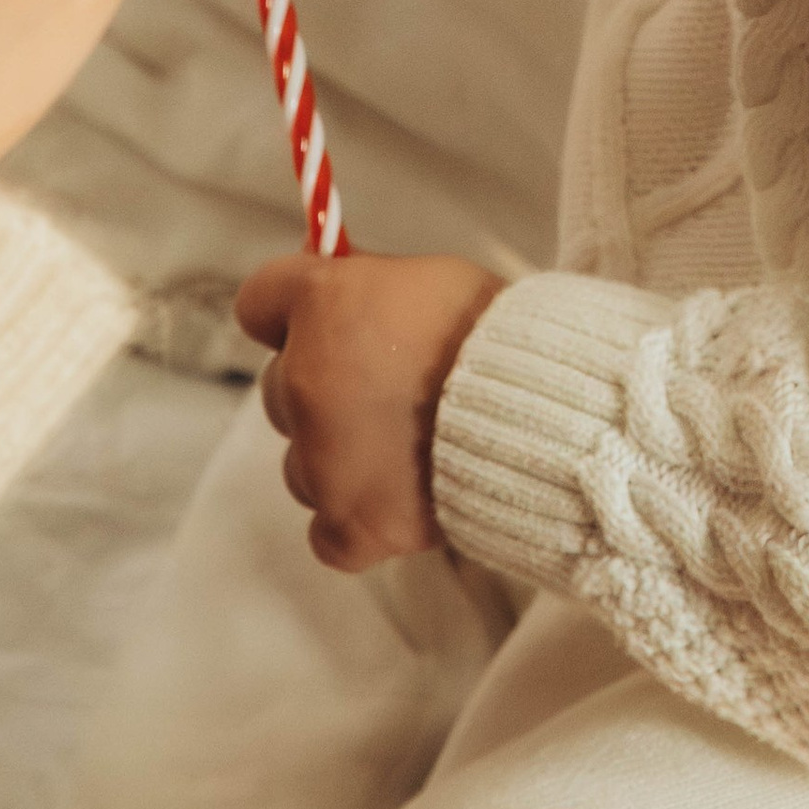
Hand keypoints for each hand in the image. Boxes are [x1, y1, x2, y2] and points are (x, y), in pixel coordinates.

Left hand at [235, 247, 503, 568]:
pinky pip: (326, 533)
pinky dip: (353, 521)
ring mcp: (323, 462)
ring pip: (300, 463)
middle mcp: (305, 382)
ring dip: (337, 458)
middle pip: (279, 387)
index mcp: (323, 307)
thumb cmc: (498, 334)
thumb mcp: (431, 275)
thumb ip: (367, 283)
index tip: (329, 321)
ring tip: (407, 448)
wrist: (548, 411)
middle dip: (323, 388)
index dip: (294, 311)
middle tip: (390, 389)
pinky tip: (394, 498)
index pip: (260, 301)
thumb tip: (333, 278)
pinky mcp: (353, 526)